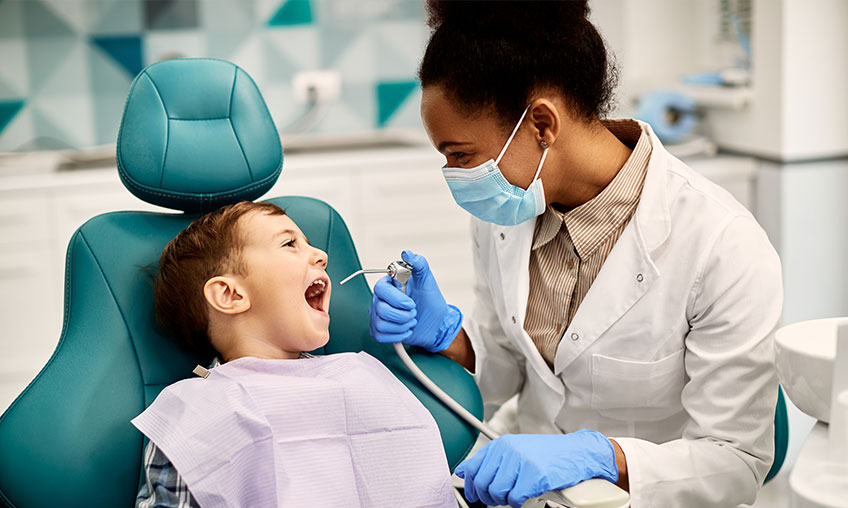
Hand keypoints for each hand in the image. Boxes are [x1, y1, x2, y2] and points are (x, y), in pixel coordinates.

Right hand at [368, 250, 461, 351]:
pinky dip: (398, 335)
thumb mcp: (427, 281)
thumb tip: (408, 253)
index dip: (397, 298)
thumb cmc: (430, 301)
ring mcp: (377, 315)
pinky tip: (405, 329)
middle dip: (403, 314)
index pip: (380, 289)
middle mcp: (379, 299)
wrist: (436, 323)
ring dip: (402, 325)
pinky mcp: (379, 330)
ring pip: (381, 324)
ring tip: (411, 320)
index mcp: (388, 285)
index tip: (411, 302)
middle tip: (413, 311)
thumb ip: (419, 264)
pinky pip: (381, 336)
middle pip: (381, 309)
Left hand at [454, 431, 617, 507]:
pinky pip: (515, 499)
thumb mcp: (516, 450)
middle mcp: (508, 450)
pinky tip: (528, 495)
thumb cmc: (548, 454)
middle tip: (500, 499)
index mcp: (501, 444)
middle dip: (489, 497)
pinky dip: (520, 503)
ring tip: (517, 495)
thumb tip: (462, 471)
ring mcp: (522, 462)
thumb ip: (491, 460)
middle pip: (483, 483)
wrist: (578, 453)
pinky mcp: (535, 476)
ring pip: (498, 493)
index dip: (471, 486)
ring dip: (506, 500)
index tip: (475, 494)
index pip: (472, 467)